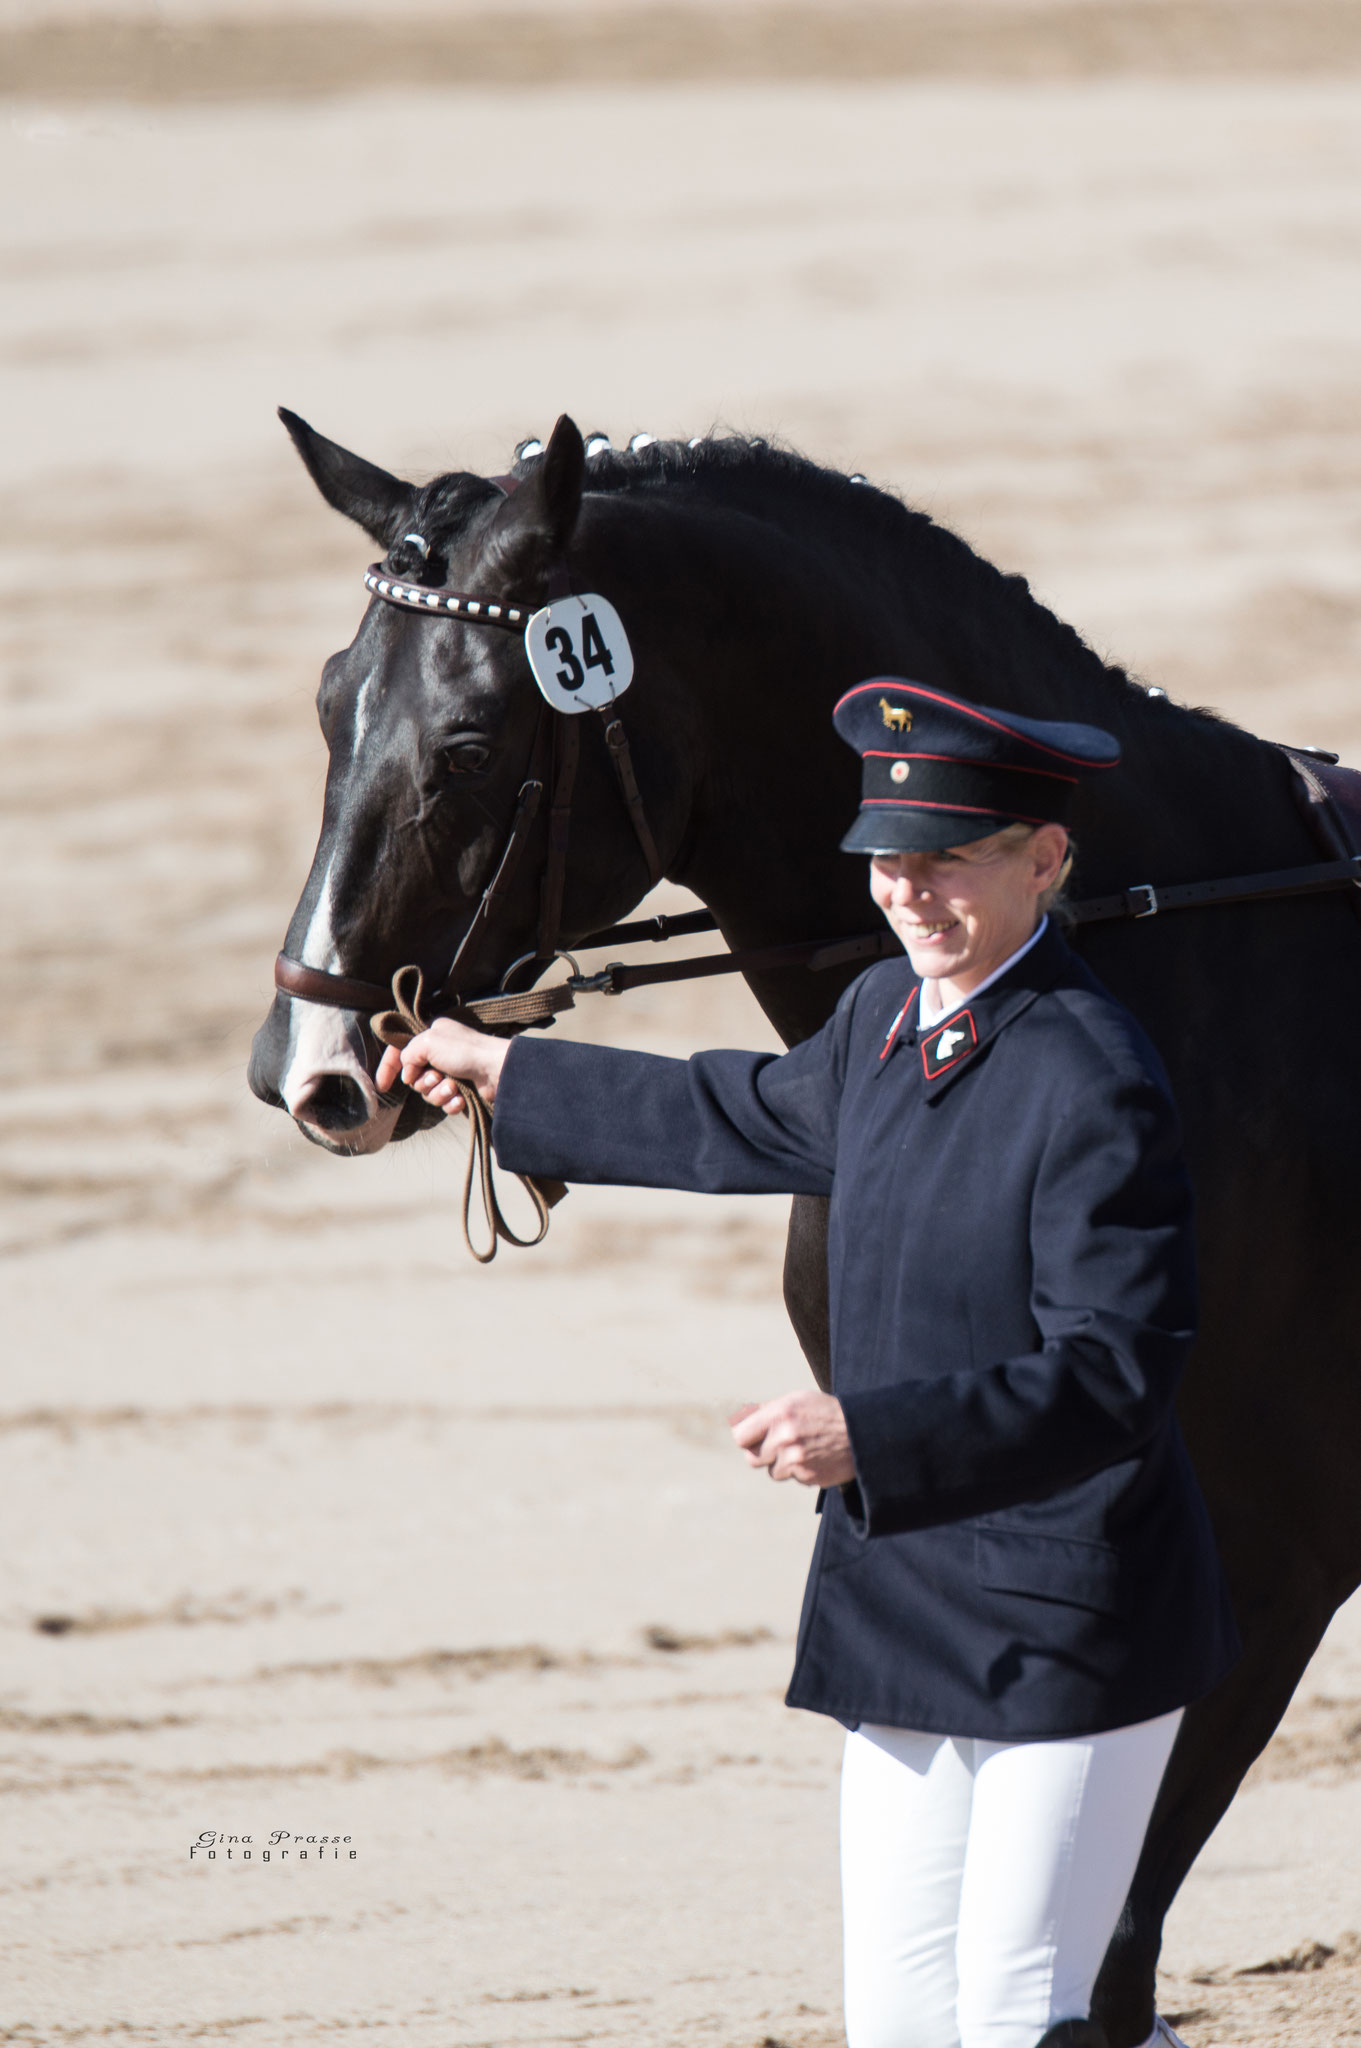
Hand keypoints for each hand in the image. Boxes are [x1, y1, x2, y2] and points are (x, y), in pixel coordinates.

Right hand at [373, 1018, 510, 1116]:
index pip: (401, 1051)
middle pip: (415, 1077)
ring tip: (453, 1088)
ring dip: (439, 1093)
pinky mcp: (463, 1091)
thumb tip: (407, 1074)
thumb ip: (408, 1055)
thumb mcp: (428, 1042)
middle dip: (424, 1082)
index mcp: (433, 1036)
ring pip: (429, 1093)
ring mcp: (452, 1073)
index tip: (382, 1086)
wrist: (497, 1071)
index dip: (389, 1068)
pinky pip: (445, 1104)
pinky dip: (451, 1102)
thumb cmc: (465, 1051)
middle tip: (437, 1077)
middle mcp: (441, 1054)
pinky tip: (461, 1099)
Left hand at [729, 1392, 854, 1487]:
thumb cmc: (825, 1412)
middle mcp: (785, 1437)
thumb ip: (768, 1411)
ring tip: (803, 1449)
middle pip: (751, 1459)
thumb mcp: (797, 1400)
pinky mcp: (808, 1476)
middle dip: (761, 1454)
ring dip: (783, 1464)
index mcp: (779, 1414)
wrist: (861, 1431)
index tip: (753, 1438)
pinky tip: (815, 1457)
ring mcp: (796, 1460)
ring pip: (773, 1472)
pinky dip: (801, 1471)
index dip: (746, 1438)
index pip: (740, 1437)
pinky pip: (793, 1478)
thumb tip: (741, 1421)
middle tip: (776, 1446)